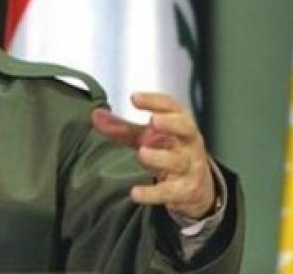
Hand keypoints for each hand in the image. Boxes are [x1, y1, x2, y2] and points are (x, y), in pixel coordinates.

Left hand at [90, 92, 215, 218]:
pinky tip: (136, 192)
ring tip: (142, 153)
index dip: (155, 101)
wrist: (197, 188)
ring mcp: (189, 167)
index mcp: (180, 124)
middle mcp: (188, 143)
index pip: (172, 107)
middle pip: (186, 129)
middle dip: (171, 124)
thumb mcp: (148, 137)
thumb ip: (122, 128)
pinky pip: (169, 192)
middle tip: (153, 121)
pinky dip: (152, 193)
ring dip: (160, 157)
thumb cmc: (169, 152)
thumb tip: (95, 115)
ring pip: (178, 161)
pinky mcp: (184, 191)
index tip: (135, 98)